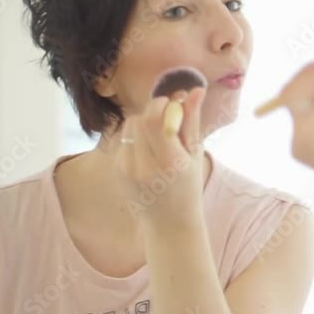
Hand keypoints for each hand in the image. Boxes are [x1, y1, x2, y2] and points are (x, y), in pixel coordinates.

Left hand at [115, 88, 206, 225]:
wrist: (168, 223)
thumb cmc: (189, 188)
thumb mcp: (196, 154)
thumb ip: (192, 120)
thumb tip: (196, 90)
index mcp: (169, 161)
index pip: (154, 118)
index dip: (163, 104)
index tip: (175, 106)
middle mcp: (144, 164)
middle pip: (140, 118)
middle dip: (154, 112)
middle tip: (169, 121)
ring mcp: (126, 167)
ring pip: (129, 125)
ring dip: (144, 123)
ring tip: (159, 138)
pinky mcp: (117, 168)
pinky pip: (124, 138)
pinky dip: (136, 136)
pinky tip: (148, 151)